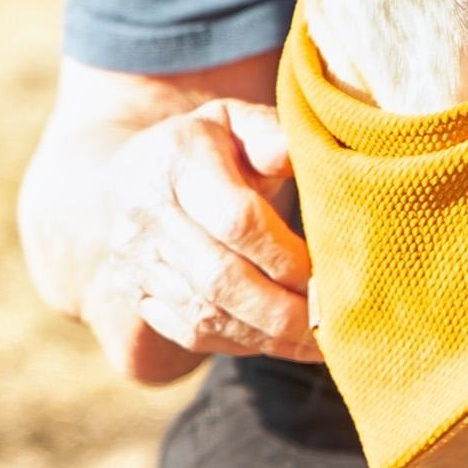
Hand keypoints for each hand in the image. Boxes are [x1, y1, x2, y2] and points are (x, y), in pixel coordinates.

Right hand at [89, 99, 319, 372]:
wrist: (141, 170)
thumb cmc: (215, 146)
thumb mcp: (240, 123)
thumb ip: (272, 135)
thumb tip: (294, 153)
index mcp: (177, 162)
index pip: (236, 220)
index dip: (285, 255)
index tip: (326, 273)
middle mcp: (146, 214)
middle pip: (219, 278)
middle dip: (283, 310)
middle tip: (333, 325)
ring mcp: (134, 259)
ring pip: (205, 314)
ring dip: (269, 336)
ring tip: (318, 343)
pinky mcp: (135, 294)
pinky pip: (190, 333)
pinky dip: (242, 344)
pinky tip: (282, 343)